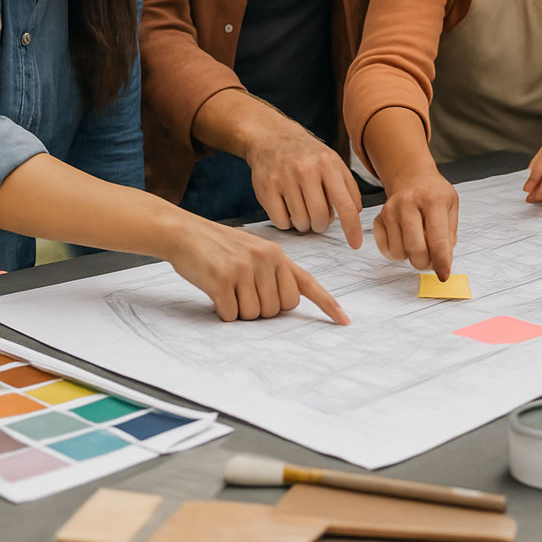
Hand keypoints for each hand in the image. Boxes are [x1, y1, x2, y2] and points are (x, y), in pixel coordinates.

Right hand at [166, 220, 348, 323]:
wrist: (186, 233)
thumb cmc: (220, 247)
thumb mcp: (255, 251)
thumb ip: (274, 272)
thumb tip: (287, 304)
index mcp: (278, 254)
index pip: (307, 283)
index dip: (327, 304)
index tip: (344, 321)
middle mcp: (266, 260)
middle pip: (279, 309)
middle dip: (262, 309)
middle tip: (244, 291)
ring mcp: (244, 269)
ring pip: (255, 315)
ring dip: (240, 310)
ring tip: (228, 288)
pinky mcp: (222, 279)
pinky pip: (232, 314)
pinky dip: (223, 311)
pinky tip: (216, 293)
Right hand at [246, 121, 362, 243]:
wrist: (272, 137)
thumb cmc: (308, 154)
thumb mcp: (333, 161)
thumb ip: (348, 187)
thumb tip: (355, 214)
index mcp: (328, 164)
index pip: (345, 204)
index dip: (352, 228)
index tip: (355, 244)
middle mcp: (306, 170)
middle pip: (320, 218)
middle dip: (321, 224)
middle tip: (318, 217)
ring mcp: (284, 179)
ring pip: (300, 222)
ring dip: (304, 223)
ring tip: (302, 208)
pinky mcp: (266, 188)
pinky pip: (281, 222)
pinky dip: (286, 222)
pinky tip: (287, 208)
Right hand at [373, 168, 458, 279]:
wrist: (411, 177)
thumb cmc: (433, 193)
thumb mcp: (452, 206)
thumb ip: (449, 235)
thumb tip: (444, 263)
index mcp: (432, 200)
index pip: (438, 240)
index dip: (442, 262)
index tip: (444, 275)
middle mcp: (408, 203)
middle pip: (416, 250)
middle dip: (426, 263)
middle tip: (431, 259)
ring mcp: (390, 211)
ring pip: (400, 253)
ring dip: (411, 257)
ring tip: (419, 243)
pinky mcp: (378, 219)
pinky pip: (386, 250)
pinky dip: (397, 253)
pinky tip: (405, 240)